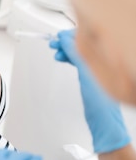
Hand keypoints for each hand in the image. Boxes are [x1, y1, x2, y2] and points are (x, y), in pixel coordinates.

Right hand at [50, 29, 130, 153]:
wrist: (104, 124)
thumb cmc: (101, 104)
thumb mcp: (85, 75)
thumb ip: (76, 55)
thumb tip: (66, 39)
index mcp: (106, 59)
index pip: (88, 37)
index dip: (72, 34)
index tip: (58, 36)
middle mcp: (104, 62)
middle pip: (84, 44)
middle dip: (67, 41)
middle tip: (54, 43)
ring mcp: (98, 70)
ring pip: (80, 52)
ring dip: (67, 50)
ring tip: (56, 51)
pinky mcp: (93, 76)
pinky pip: (80, 61)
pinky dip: (70, 58)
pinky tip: (63, 58)